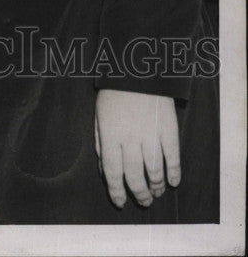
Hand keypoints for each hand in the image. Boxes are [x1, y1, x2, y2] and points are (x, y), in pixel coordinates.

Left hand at [94, 89, 179, 207]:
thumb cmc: (114, 94)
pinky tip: (173, 182)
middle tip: (143, 201)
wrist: (137, 70)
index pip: (112, 171)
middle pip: (134, 176)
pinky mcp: (168, 129)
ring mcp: (151, 134)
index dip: (116, 191)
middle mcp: (130, 138)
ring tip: (156, 193)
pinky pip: (173, 157)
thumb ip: (101, 144)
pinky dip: (174, 173)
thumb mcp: (99, 116)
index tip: (120, 202)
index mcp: (110, 135)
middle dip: (139, 194)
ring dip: (156, 187)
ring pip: (155, 171)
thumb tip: (106, 171)